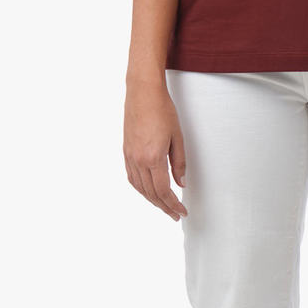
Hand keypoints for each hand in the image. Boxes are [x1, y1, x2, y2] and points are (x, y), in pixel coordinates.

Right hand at [123, 81, 188, 221]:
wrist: (143, 92)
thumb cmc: (162, 109)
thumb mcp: (177, 136)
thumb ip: (179, 162)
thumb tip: (181, 183)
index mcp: (153, 158)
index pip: (163, 191)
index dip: (173, 204)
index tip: (181, 211)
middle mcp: (139, 160)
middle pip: (151, 193)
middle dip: (164, 207)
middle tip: (174, 214)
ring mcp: (130, 156)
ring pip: (140, 188)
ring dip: (152, 200)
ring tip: (163, 206)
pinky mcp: (126, 151)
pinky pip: (132, 177)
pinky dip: (140, 188)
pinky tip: (147, 190)